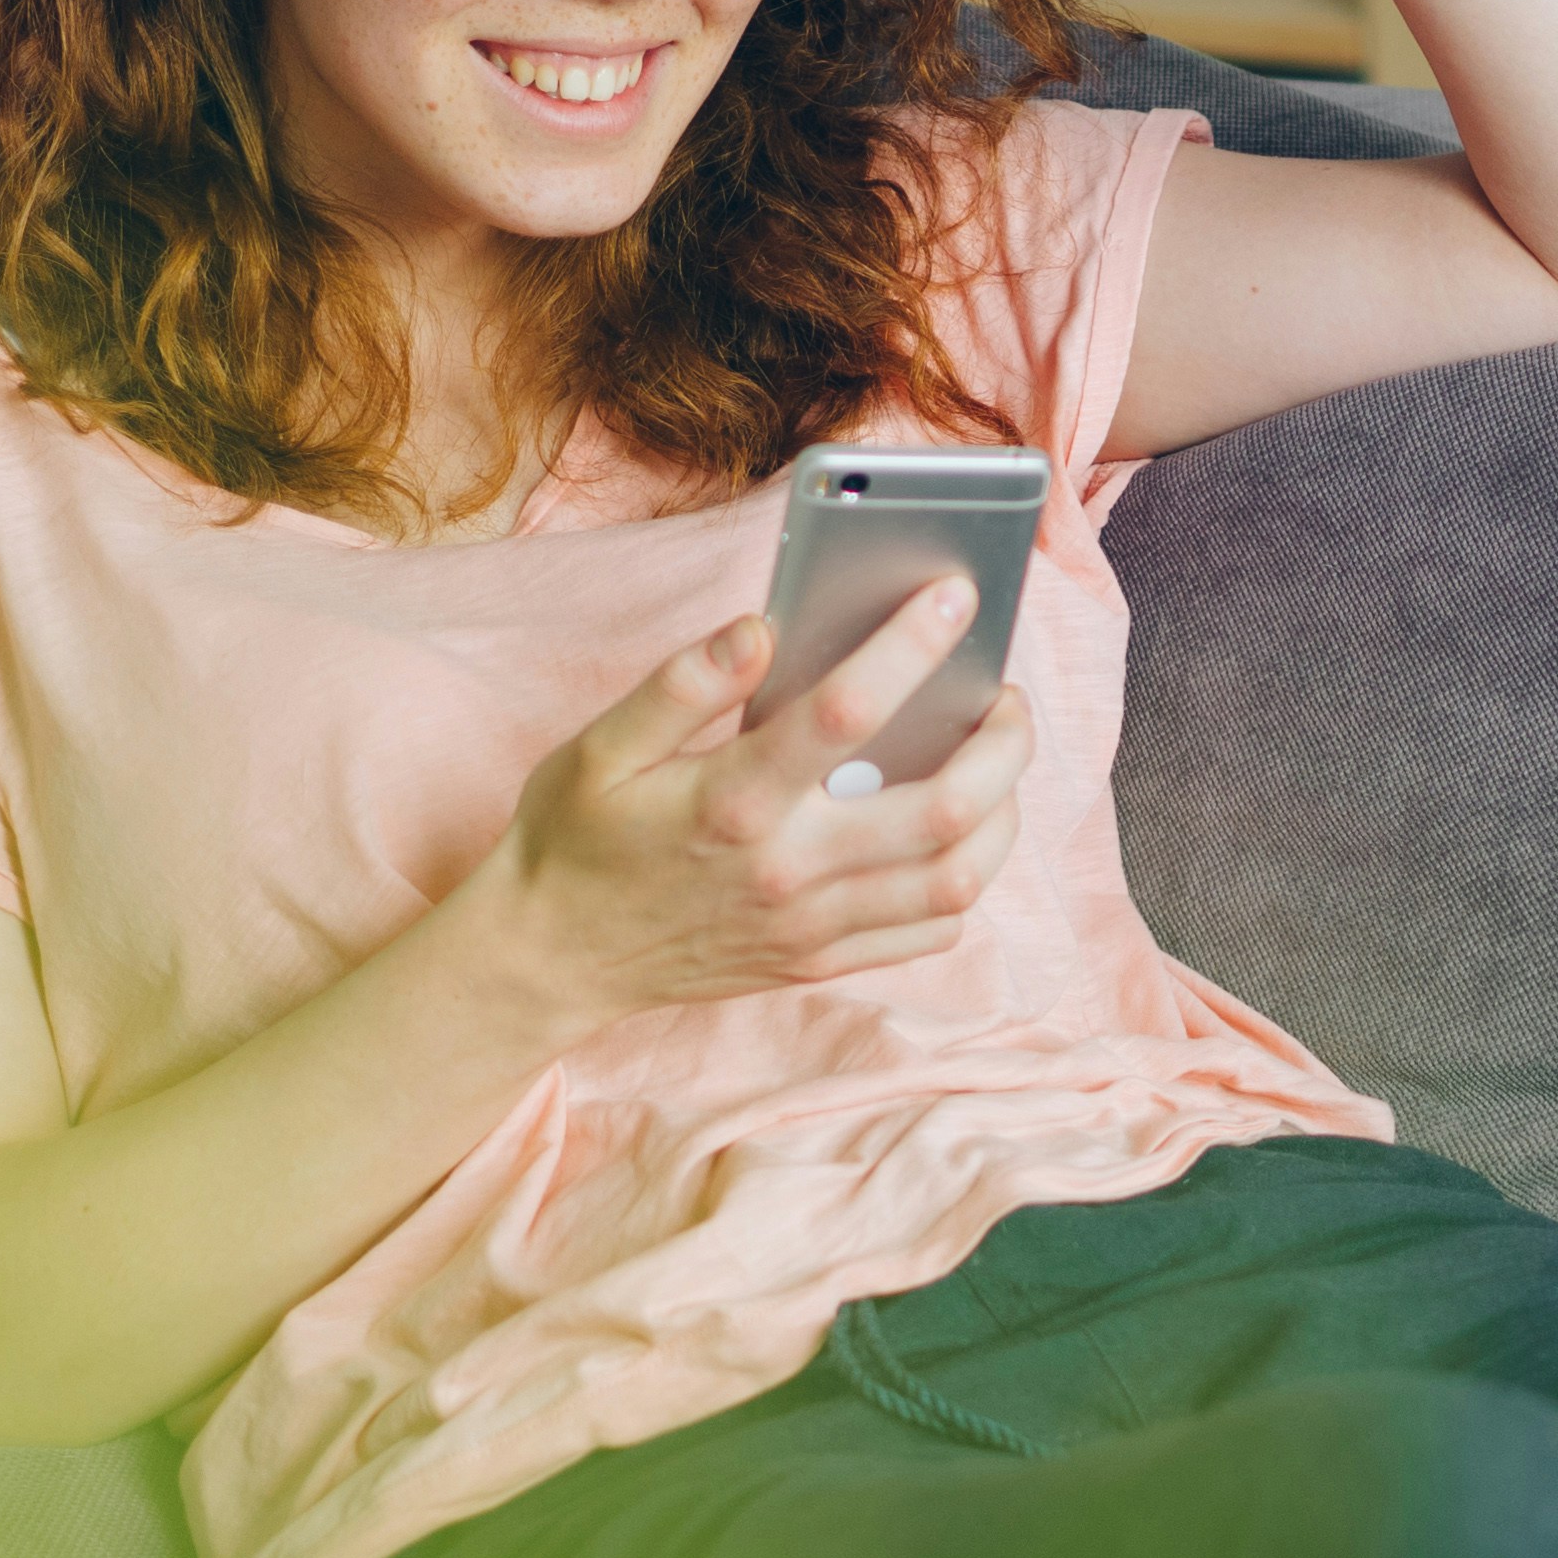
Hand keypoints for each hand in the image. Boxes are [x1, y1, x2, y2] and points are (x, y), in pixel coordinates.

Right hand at [465, 573, 1032, 1024]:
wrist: (550, 958)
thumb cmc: (574, 841)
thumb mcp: (598, 748)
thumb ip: (682, 685)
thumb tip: (761, 628)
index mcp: (733, 800)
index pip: (848, 712)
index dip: (911, 646)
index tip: (953, 596)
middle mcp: (787, 870)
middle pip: (943, 811)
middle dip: (1001, 745)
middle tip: (1006, 700)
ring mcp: (810, 926)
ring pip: (956, 880)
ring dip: (1002, 816)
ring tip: (997, 766)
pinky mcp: (819, 962)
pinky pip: (930, 933)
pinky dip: (966, 882)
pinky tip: (958, 838)